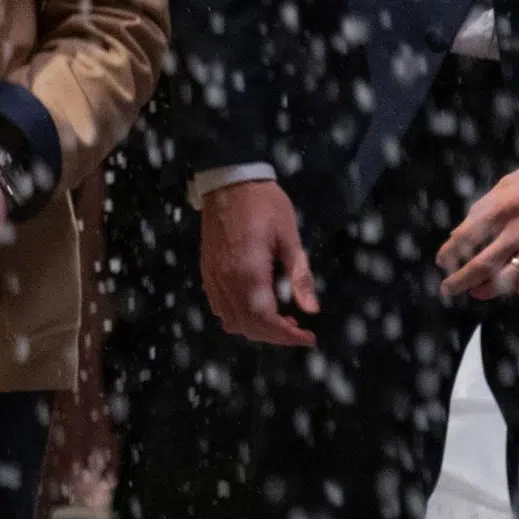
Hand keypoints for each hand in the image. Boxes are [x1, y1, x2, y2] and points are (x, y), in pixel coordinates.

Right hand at [200, 179, 319, 345]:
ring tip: (279, 318)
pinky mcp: (207, 270)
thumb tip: (312, 310)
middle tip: (298, 328)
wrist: (229, 180)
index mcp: (249, 272)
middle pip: (247, 326)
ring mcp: (213, 277)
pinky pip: (219, 306)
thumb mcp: (289, 235)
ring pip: (231, 320)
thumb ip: (299, 276)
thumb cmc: (263, 203)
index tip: (308, 338)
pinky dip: (238, 315)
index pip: (265, 321)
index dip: (287, 336)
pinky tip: (255, 304)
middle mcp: (226, 280)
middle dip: (274, 336)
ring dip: (255, 327)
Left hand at [436, 146, 518, 299]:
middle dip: (461, 280)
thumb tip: (463, 231)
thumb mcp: (510, 181)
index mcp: (503, 207)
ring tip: (476, 292)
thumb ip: (485, 207)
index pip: (467, 236)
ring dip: (488, 289)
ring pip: (509, 278)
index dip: (450, 252)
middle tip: (448, 289)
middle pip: (483, 264)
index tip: (442, 261)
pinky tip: (515, 289)